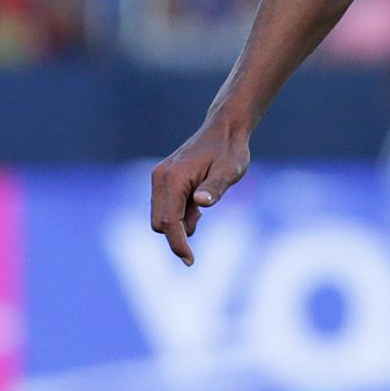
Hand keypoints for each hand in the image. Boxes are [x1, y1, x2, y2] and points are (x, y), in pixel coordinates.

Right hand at [149, 121, 250, 265]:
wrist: (225, 130)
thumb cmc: (229, 151)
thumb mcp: (229, 171)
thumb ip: (214, 188)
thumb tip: (200, 204)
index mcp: (173, 179)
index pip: (168, 222)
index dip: (178, 244)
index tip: (190, 261)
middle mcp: (160, 178)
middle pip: (159, 223)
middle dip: (177, 236)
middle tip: (200, 233)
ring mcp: (160, 178)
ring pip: (162, 216)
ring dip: (180, 224)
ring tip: (203, 210)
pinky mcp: (165, 179)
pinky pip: (166, 207)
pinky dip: (180, 214)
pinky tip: (199, 205)